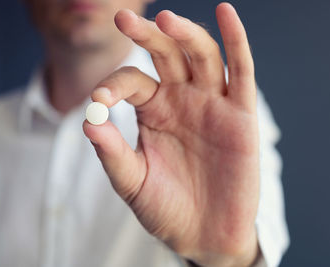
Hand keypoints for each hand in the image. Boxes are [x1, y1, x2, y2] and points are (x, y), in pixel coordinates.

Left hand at [83, 3, 259, 266]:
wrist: (204, 234)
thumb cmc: (166, 208)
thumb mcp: (132, 181)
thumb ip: (112, 151)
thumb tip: (88, 120)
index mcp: (154, 110)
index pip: (133, 81)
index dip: (114, 85)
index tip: (99, 100)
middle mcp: (182, 99)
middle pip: (166, 54)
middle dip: (147, 35)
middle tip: (123, 19)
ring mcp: (212, 103)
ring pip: (201, 56)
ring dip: (185, 34)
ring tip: (165, 19)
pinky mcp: (241, 114)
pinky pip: (241, 71)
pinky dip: (236, 41)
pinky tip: (225, 14)